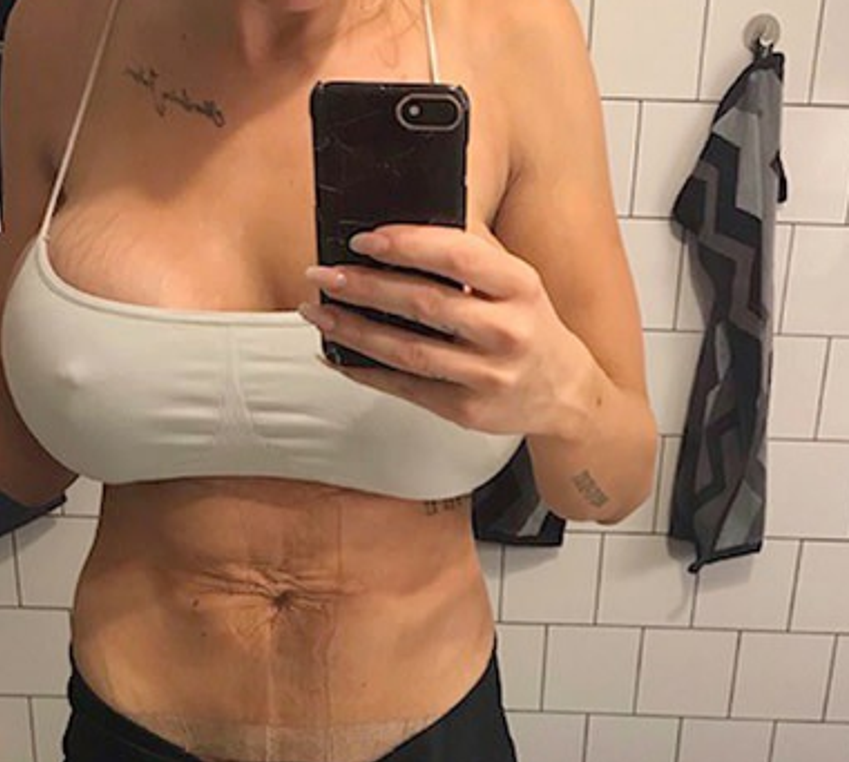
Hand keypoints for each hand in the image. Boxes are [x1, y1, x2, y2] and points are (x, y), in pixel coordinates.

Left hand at [299, 224, 597, 438]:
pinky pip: (405, 388)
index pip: (459, 257)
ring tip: (318, 311)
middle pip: (424, 305)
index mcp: (521, 288)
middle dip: (365, 286)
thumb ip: (473, 258)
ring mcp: (487, 376)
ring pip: (407, 351)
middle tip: (324, 274)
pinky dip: (364, 370)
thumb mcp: (519, 283)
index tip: (364, 240)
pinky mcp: (466, 410)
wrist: (564, 394)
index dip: (407, 245)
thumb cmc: (532, 329)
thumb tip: (405, 230)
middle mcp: (508, 332)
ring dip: (354, 329)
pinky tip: (337, 353)